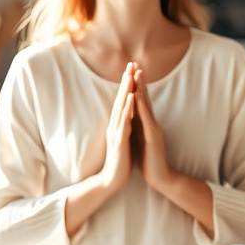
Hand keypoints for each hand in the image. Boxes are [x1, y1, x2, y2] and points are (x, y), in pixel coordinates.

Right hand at [99, 62, 135, 192]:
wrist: (112, 181)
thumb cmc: (120, 162)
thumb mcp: (123, 141)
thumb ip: (124, 128)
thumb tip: (127, 118)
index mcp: (118, 126)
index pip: (122, 102)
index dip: (127, 86)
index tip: (132, 70)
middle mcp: (114, 125)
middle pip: (120, 99)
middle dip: (126, 81)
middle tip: (130, 64)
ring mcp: (115, 132)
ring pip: (120, 107)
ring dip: (126, 90)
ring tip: (130, 75)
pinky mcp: (119, 140)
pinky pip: (124, 121)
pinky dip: (127, 108)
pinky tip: (130, 97)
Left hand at [131, 67, 173, 191]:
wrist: (160, 178)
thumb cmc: (149, 160)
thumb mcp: (141, 139)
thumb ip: (139, 126)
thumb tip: (132, 116)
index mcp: (147, 124)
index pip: (141, 102)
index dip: (137, 86)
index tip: (131, 71)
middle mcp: (152, 123)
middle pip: (145, 99)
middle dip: (140, 81)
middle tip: (135, 64)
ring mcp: (154, 129)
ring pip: (146, 106)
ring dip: (141, 89)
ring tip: (136, 75)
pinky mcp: (153, 138)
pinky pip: (146, 119)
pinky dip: (141, 107)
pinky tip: (137, 97)